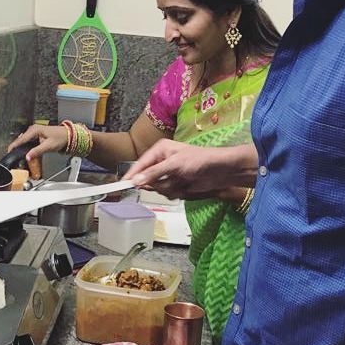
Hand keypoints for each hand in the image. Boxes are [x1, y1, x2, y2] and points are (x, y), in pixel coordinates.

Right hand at [7, 124, 67, 161]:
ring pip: (24, 141)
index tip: (9, 151)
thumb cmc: (60, 138)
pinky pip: (28, 141)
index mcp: (34, 130)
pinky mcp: (37, 135)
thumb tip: (28, 157)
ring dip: (21, 147)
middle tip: (13, 155)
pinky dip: (26, 147)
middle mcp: (33, 129)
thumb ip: (37, 151)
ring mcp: (34, 132)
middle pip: (21, 140)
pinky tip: (27, 152)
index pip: (21, 139)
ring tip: (18, 155)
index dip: (14, 145)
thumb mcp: (48, 146)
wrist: (68, 135)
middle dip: (16, 147)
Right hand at [127, 140, 255, 199]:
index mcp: (159, 150)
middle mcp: (162, 162)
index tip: (123, 185)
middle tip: (171, 180)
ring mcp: (169, 174)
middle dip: (158, 183)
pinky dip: (177, 192)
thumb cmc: (200, 160)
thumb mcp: (175, 164)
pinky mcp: (177, 185)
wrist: (221, 171)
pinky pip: (168, 194)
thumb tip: (137, 181)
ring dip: (170, 188)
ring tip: (183, 181)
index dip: (132, 175)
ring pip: (158, 189)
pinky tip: (186, 186)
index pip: (140, 164)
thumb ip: (154, 173)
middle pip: (147, 180)